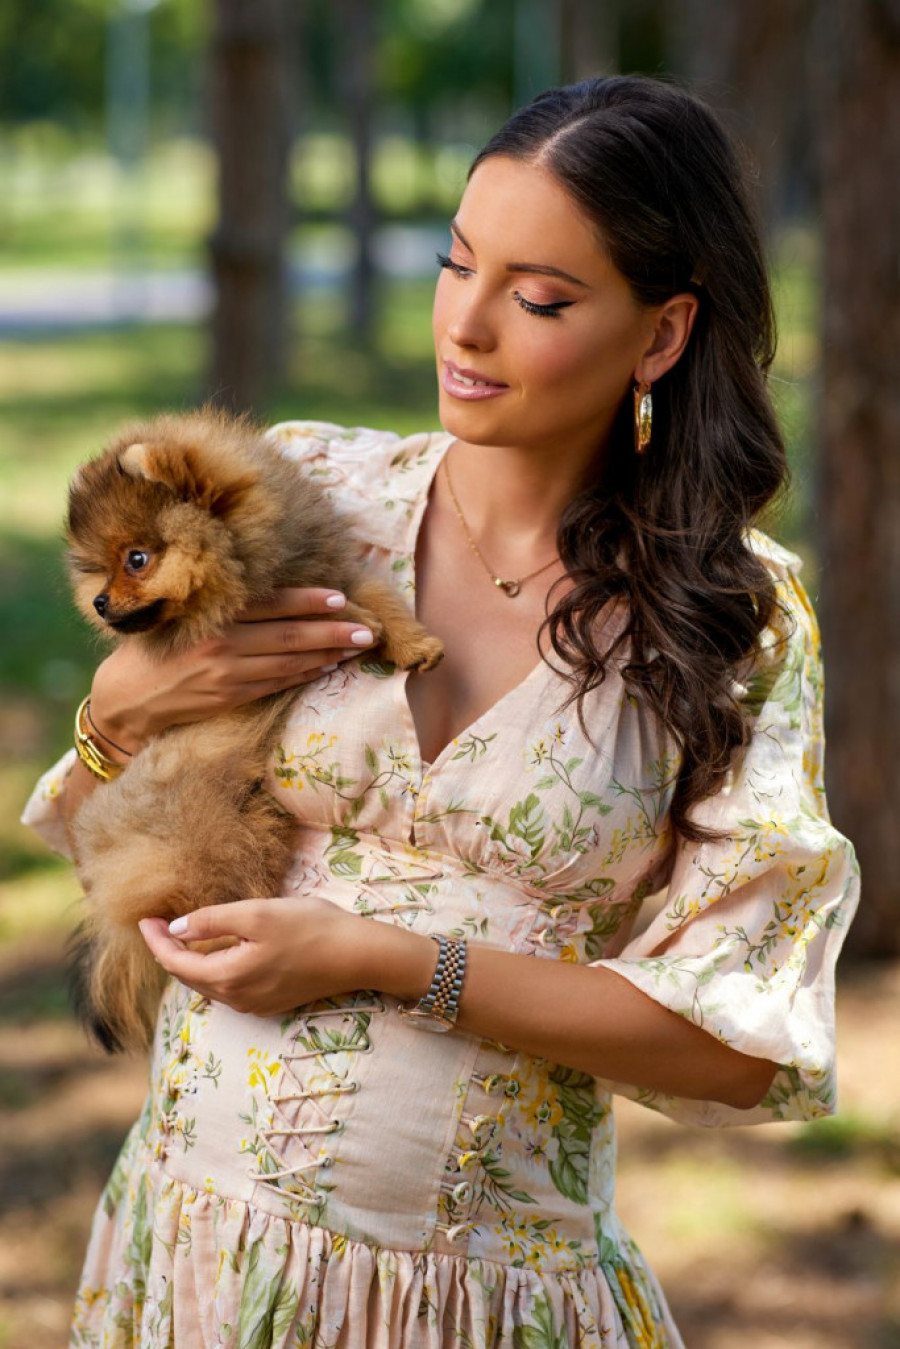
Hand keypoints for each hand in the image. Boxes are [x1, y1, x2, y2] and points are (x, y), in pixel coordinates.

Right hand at [89, 588, 375, 751]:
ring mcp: (227, 674)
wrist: (126, 700)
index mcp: (210, 615)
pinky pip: (277, 683)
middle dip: (332, 631)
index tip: (340, 598)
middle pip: (288, 634)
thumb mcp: (178, 613)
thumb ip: (217, 601)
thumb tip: (265, 584)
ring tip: (357, 646)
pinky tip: (328, 666)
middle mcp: (221, 644)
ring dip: (327, 653)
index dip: (307, 600)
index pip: (269, 604)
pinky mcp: (230, 697)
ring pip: (289, 661)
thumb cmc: (153, 646)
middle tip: (367, 628)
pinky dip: (305, 674)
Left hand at [138, 896, 435, 1016]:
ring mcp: (255, 1005)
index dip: (156, 941)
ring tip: (184, 934)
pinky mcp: (271, 1002)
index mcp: (228, 977)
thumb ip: (213, 922)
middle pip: (189, 978)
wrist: (359, 955)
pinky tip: (221, 949)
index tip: (144, 919)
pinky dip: (215, 968)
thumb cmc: (311, 928)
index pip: (176, 964)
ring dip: (192, 961)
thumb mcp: (258, 914)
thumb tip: (178, 929)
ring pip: (209, 984)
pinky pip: (231, 987)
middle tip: (159, 923)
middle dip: (169, 951)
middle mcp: (237, 999)